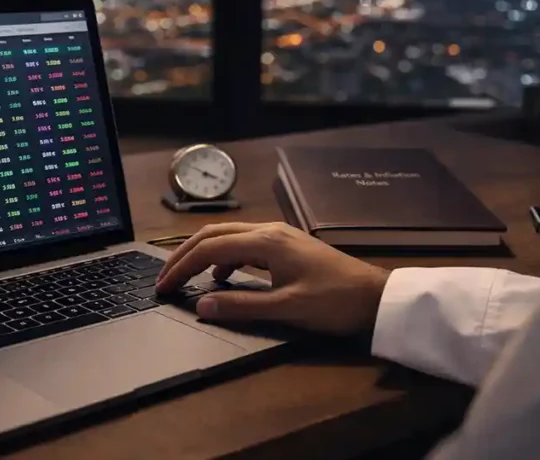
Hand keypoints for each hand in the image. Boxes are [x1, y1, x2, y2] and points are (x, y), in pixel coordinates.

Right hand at [155, 222, 390, 334]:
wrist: (376, 297)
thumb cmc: (334, 303)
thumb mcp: (286, 309)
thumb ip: (241, 306)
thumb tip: (201, 305)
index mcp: (265, 242)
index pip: (209, 248)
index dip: (181, 267)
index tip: (162, 286)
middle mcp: (268, 231)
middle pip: (213, 234)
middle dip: (184, 255)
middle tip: (164, 279)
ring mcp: (279, 236)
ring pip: (228, 236)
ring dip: (203, 254)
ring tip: (187, 277)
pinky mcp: (287, 245)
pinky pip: (244, 243)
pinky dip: (224, 257)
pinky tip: (223, 276)